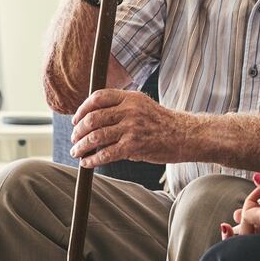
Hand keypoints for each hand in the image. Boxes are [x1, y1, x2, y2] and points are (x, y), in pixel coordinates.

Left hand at [69, 89, 192, 167]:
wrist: (185, 135)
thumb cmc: (163, 123)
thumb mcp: (143, 105)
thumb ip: (122, 107)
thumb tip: (95, 118)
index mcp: (131, 97)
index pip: (98, 97)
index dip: (82, 109)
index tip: (76, 120)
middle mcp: (130, 110)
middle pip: (93, 118)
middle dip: (78, 130)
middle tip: (74, 138)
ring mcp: (131, 128)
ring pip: (95, 136)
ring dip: (81, 146)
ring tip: (76, 151)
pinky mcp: (133, 146)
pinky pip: (105, 154)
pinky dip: (92, 159)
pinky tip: (87, 163)